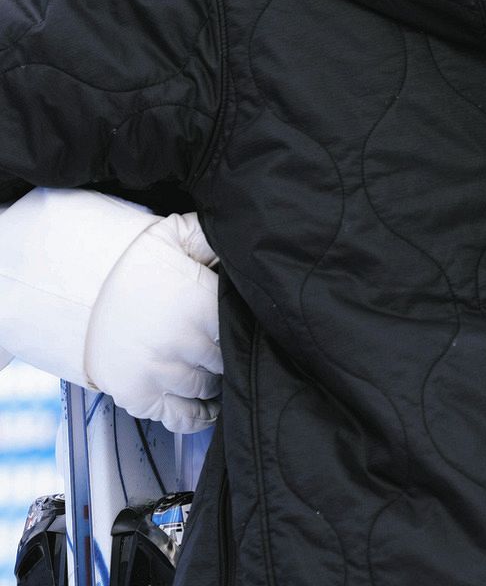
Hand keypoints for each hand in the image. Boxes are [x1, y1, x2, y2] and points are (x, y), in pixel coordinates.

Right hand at [86, 212, 222, 433]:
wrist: (76, 289)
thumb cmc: (130, 263)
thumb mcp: (172, 236)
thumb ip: (208, 237)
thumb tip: (237, 238)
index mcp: (201, 303)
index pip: (238, 327)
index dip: (241, 328)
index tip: (242, 329)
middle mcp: (185, 341)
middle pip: (224, 359)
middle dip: (226, 356)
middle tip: (227, 351)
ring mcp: (162, 372)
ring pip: (205, 387)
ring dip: (213, 383)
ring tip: (217, 376)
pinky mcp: (139, 395)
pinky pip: (180, 416)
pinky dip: (198, 417)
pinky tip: (208, 411)